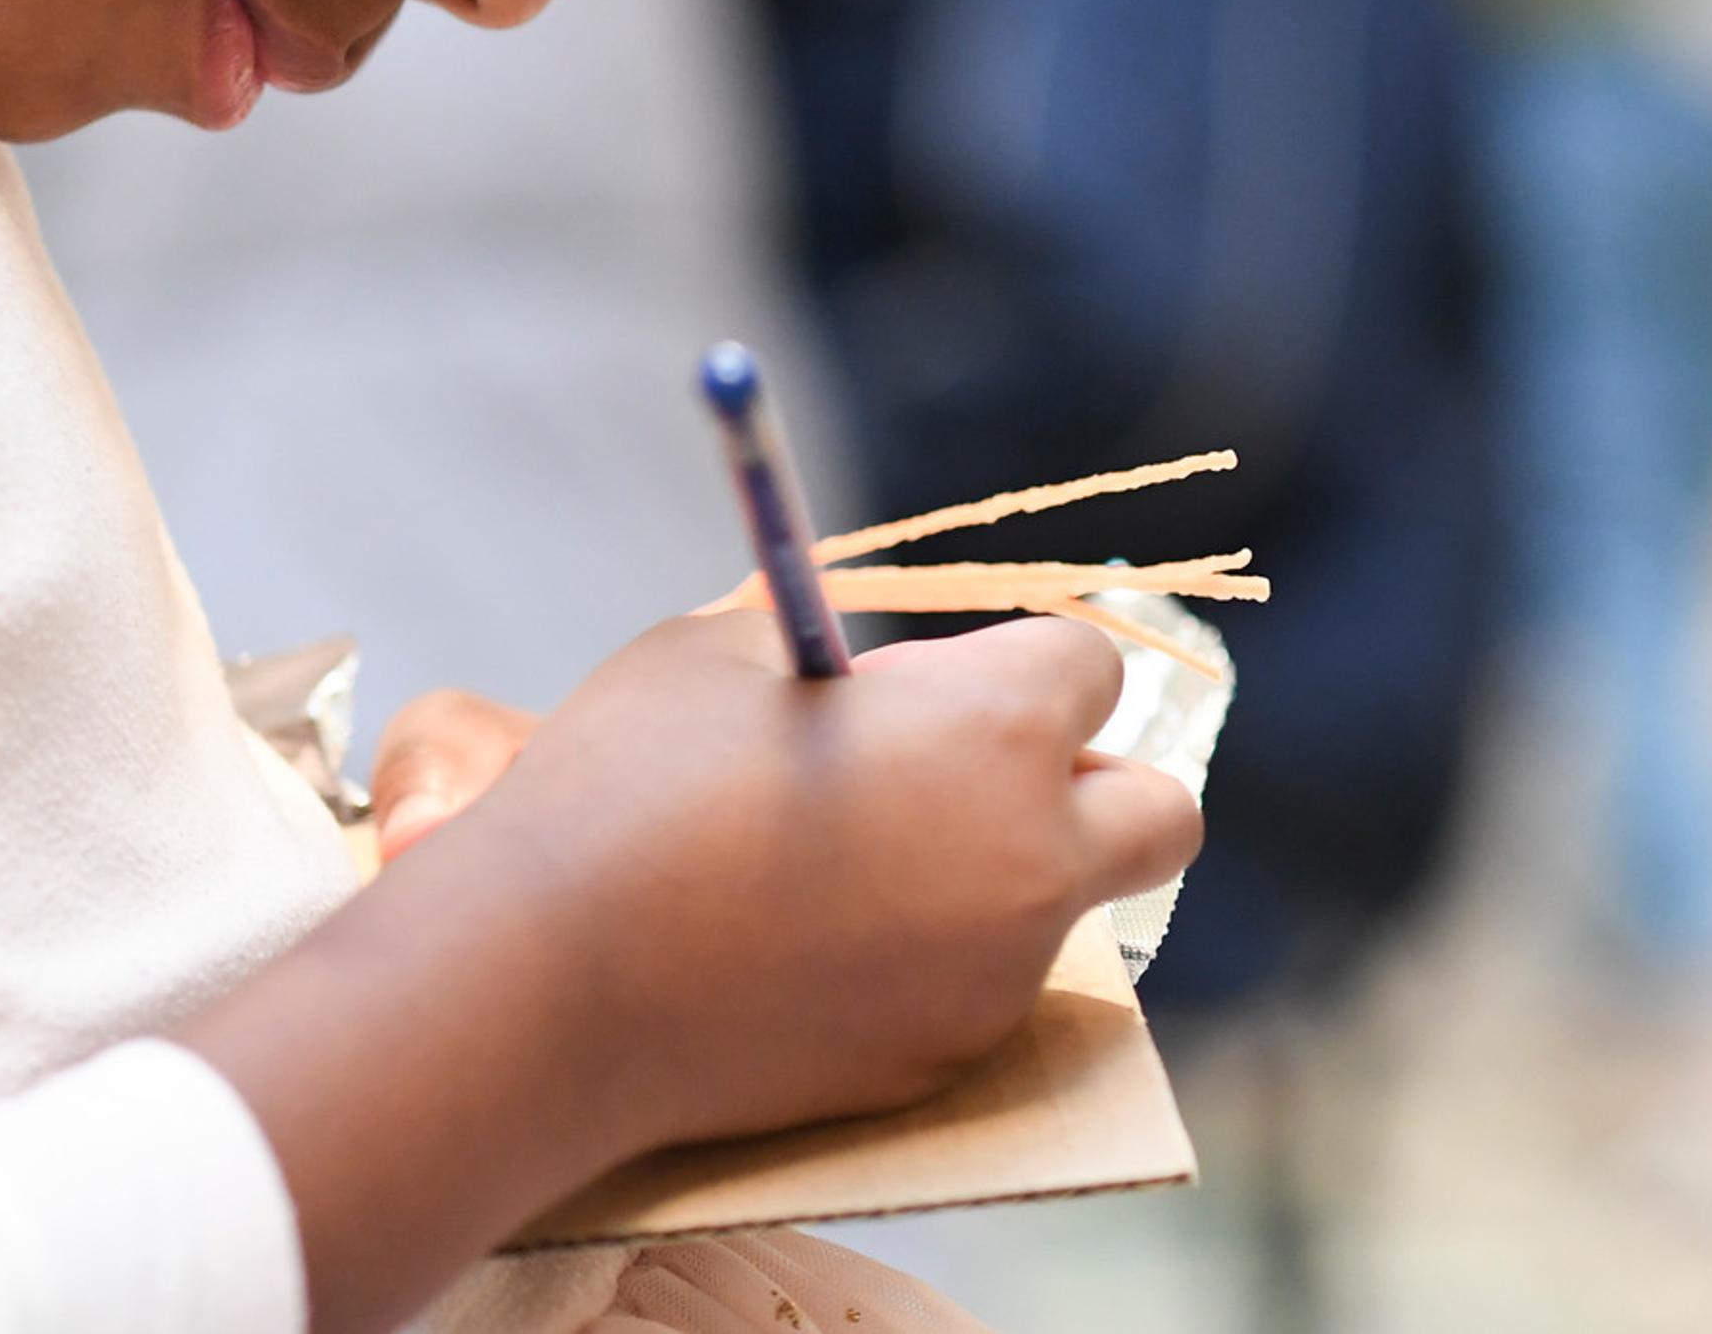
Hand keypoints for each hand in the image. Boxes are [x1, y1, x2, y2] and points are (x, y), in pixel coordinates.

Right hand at [176, 608, 1198, 1333]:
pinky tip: (798, 946)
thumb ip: (827, 651)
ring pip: (1057, 909)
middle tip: (967, 776)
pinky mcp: (939, 1060)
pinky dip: (922, 958)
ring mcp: (994, 974)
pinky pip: (973, 989)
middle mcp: (1029, 856)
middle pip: (1157, 812)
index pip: (1088, 665)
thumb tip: (867, 679)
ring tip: (838, 862)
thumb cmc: (626, 781)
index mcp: (992, 728)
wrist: (554, 979)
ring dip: (993, 873)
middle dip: (1090, 783)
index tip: (924, 681)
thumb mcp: (716, 652)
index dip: (1006, 661)